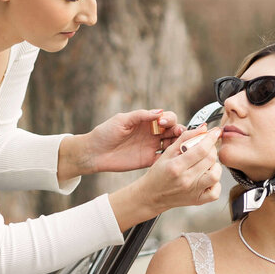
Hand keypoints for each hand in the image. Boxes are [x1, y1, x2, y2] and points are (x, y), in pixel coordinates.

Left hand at [68, 108, 184, 175]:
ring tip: (180, 146)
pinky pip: (164, 160)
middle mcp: (152, 134)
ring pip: (172, 145)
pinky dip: (171, 159)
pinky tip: (173, 158)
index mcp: (147, 122)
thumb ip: (140, 116)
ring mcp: (151, 147)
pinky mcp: (148, 161)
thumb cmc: (105, 133)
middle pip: (174, 131)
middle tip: (178, 134)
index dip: (169, 120)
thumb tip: (159, 112)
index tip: (162, 123)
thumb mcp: (121, 120)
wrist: (94, 153)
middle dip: (179, 131)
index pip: (166, 118)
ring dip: (179, 144)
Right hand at [110, 126, 222, 227]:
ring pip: (215, 175)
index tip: (215, 132)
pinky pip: (215, 192)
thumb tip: (204, 128)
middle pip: (210, 160)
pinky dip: (216, 183)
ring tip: (207, 163)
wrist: (152, 195)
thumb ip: (185, 138)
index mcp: (176, 166)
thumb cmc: (158, 173)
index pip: (201, 149)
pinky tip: (207, 177)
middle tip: (208, 146)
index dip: (211, 138)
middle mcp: (185, 180)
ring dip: (215, 165)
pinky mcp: (197, 200)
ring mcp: (193, 192)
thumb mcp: (167, 152)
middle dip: (212, 149)